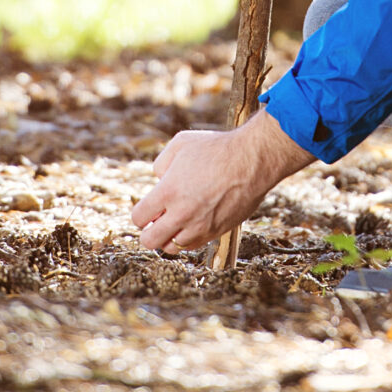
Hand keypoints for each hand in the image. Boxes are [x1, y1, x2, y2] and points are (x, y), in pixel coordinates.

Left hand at [129, 112, 311, 253]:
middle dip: (148, 232)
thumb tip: (159, 180)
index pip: (139, 218)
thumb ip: (161, 164)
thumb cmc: (217, 148)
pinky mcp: (217, 231)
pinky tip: (192, 222)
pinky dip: (187, 238)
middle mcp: (182, 213)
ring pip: (172, 247)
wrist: (252, 160)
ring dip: (168, 237)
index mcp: (168, 191)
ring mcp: (201, 226)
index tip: (148, 208)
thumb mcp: (181, 144)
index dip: (140, 214)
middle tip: (157, 220)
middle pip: (150, 241)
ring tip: (175, 222)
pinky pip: (193, 245)